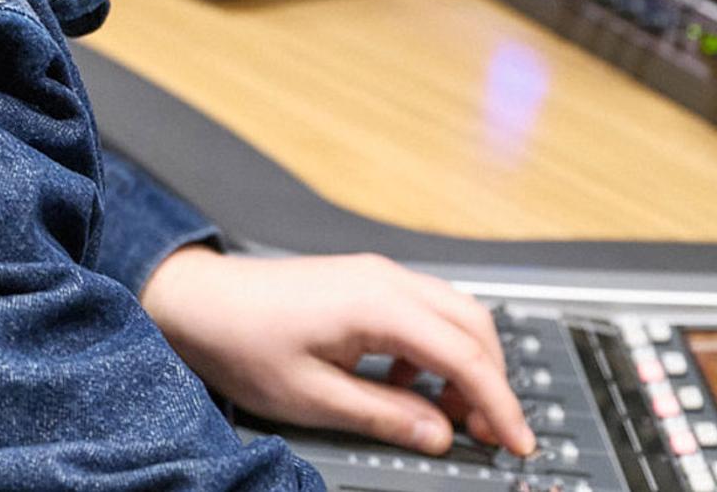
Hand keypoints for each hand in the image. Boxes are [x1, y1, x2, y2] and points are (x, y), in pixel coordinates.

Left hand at [138, 246, 535, 459]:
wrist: (198, 301)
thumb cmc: (243, 341)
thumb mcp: (314, 397)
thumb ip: (385, 416)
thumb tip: (439, 434)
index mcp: (379, 304)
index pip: (464, 353)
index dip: (499, 402)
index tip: (518, 442)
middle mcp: (385, 279)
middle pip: (472, 324)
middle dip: (491, 380)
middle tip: (491, 435)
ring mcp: (376, 275)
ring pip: (452, 314)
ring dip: (464, 364)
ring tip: (452, 417)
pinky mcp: (363, 282)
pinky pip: (422, 312)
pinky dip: (433, 351)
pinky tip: (407, 387)